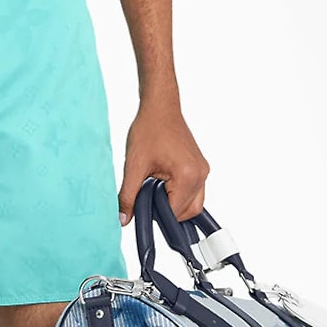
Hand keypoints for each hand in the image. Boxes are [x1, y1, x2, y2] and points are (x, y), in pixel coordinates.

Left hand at [117, 95, 209, 225]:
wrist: (160, 106)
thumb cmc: (149, 129)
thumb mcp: (134, 166)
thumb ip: (128, 196)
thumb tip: (123, 220)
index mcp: (188, 176)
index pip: (174, 213)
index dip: (156, 214)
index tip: (143, 205)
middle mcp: (201, 175)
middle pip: (187, 213)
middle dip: (166, 210)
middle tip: (148, 195)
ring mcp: (203, 171)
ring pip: (193, 204)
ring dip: (173, 203)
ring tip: (155, 186)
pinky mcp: (200, 167)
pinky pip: (194, 191)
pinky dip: (178, 194)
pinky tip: (162, 182)